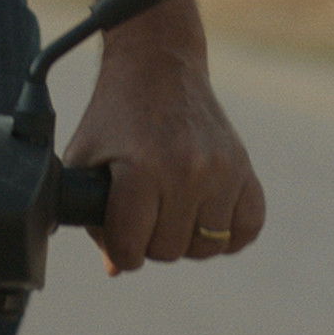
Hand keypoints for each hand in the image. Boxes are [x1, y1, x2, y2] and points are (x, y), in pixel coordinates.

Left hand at [63, 33, 262, 272]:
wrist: (158, 65)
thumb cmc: (115, 116)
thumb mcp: (86, 157)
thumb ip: (91, 216)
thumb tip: (115, 268)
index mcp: (140, 169)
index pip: (131, 249)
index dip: (120, 249)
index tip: (119, 234)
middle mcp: (187, 170)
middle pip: (169, 251)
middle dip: (150, 241)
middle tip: (143, 211)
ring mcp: (221, 169)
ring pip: (207, 247)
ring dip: (187, 238)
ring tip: (171, 211)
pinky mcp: (244, 167)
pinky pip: (247, 228)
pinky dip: (229, 232)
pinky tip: (205, 214)